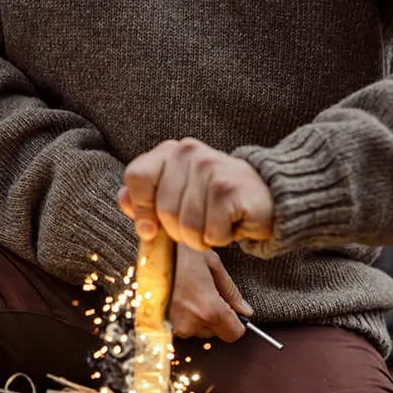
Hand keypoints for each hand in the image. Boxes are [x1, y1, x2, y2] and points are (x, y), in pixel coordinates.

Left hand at [118, 138, 273, 250]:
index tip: (150, 229)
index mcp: (171, 152)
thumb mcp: (179, 195)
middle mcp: (188, 153)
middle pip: (163, 211)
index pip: (137, 177)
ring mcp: (210, 169)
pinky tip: (232, 224)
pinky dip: (220, 240)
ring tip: (216, 224)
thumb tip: (123, 200)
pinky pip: (209, 234)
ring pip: (186, 227)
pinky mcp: (228, 190)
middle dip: (179, 232)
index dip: (141, 209)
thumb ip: (147, 197)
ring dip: (201, 239)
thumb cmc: (218, 201)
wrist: (270, 197)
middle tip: (200, 225)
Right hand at [169, 244, 248, 342]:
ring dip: (197, 316)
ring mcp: (174, 326)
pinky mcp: (160, 326)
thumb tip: (245, 311)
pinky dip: (182, 316)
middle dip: (215, 316)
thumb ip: (231, 292)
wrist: (144, 251)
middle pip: (215, 332)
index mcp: (209, 308)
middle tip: (204, 291)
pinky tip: (177, 297)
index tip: (233, 312)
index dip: (237, 323)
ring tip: (187, 291)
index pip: (234, 334)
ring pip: (197, 330)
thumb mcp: (212, 264)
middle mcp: (191, 323)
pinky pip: (180, 327)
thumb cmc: (177, 251)